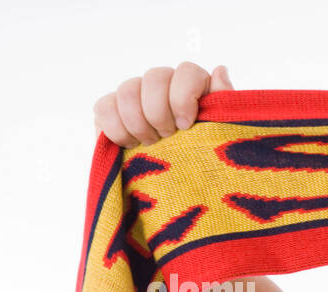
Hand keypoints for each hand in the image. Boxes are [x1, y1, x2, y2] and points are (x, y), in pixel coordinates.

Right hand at [93, 63, 233, 147]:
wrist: (181, 185)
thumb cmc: (206, 159)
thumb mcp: (222, 135)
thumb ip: (224, 103)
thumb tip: (220, 69)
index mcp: (194, 86)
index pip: (187, 71)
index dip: (183, 97)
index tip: (185, 126)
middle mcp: (164, 84)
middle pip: (154, 77)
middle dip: (160, 113)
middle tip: (168, 138)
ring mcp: (135, 94)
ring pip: (127, 90)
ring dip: (139, 123)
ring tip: (151, 144)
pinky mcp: (110, 110)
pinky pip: (103, 106)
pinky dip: (116, 129)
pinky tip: (131, 145)